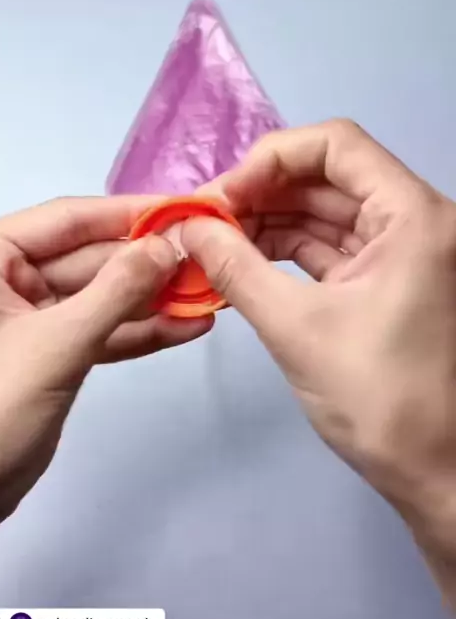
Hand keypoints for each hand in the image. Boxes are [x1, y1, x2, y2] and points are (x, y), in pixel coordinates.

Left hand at [0, 196, 210, 545]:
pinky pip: (101, 332)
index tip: (185, 210)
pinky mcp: (51, 353)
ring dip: (154, 299)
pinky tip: (188, 326)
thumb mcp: (55, 345)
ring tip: (210, 294)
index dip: (129, 213)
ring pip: (102, 297)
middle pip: (91, 258)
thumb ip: (116, 292)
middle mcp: (8, 277)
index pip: (68, 219)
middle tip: (211, 259)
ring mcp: (31, 317)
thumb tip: (169, 246)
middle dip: (150, 264)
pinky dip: (141, 332)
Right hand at [183, 120, 455, 601]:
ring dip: (269, 222)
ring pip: (326, 211)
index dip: (272, 159)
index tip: (224, 195)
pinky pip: (331, 245)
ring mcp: (403, 250)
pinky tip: (241, 259)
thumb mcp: (296, 328)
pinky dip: (287, 250)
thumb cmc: (379, 400)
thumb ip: (235, 268)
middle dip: (263, 193)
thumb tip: (186, 227)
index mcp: (413, 216)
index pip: (337, 145)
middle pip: (328, 177)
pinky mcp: (387, 279)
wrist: (435, 474)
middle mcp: (415, 220)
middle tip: (205, 220)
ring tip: (213, 242)